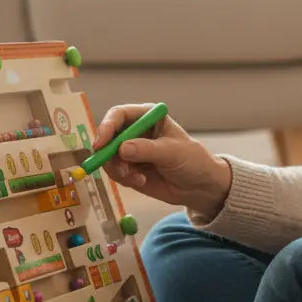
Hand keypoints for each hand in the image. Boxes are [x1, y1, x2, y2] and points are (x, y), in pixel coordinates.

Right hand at [93, 103, 231, 218]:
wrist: (200, 186)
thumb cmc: (192, 160)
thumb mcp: (173, 152)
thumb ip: (147, 149)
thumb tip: (122, 149)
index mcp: (147, 116)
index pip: (119, 114)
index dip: (107, 126)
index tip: (101, 144)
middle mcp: (135, 131)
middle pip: (107, 135)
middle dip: (108, 153)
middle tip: (119, 169)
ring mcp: (130, 150)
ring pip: (108, 156)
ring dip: (117, 169)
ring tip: (136, 178)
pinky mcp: (129, 168)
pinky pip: (115, 172)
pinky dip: (124, 178)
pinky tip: (142, 181)